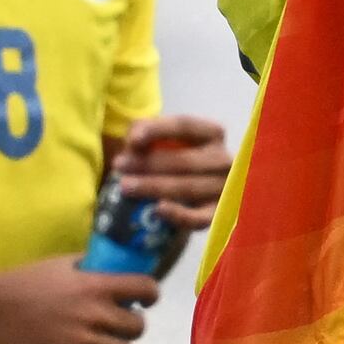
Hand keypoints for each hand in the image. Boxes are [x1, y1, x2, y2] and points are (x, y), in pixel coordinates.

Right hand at [0, 260, 158, 343]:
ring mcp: (83, 343)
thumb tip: (110, 264)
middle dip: (132, 329)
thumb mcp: (60, 264)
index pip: (145, 289)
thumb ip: (88, 265)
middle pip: (138, 327)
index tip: (144, 301)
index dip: (150, 296)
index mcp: (95, 285)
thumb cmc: (23, 283)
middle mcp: (94, 314)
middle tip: (120, 330)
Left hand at [105, 111, 233, 235]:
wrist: (193, 195)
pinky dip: (179, 214)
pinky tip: (157, 209)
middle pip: (184, 161)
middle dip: (148, 163)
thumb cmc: (173, 160)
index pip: (185, 126)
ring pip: (187, 188)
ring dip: (153, 187)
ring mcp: (224, 188)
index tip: (133, 139)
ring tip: (125, 187)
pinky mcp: (219, 215)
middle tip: (118, 166)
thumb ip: (146, 132)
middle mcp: (223, 159)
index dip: (158, 130)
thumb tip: (134, 141)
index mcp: (211, 134)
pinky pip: (200, 218)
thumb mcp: (163, 140)